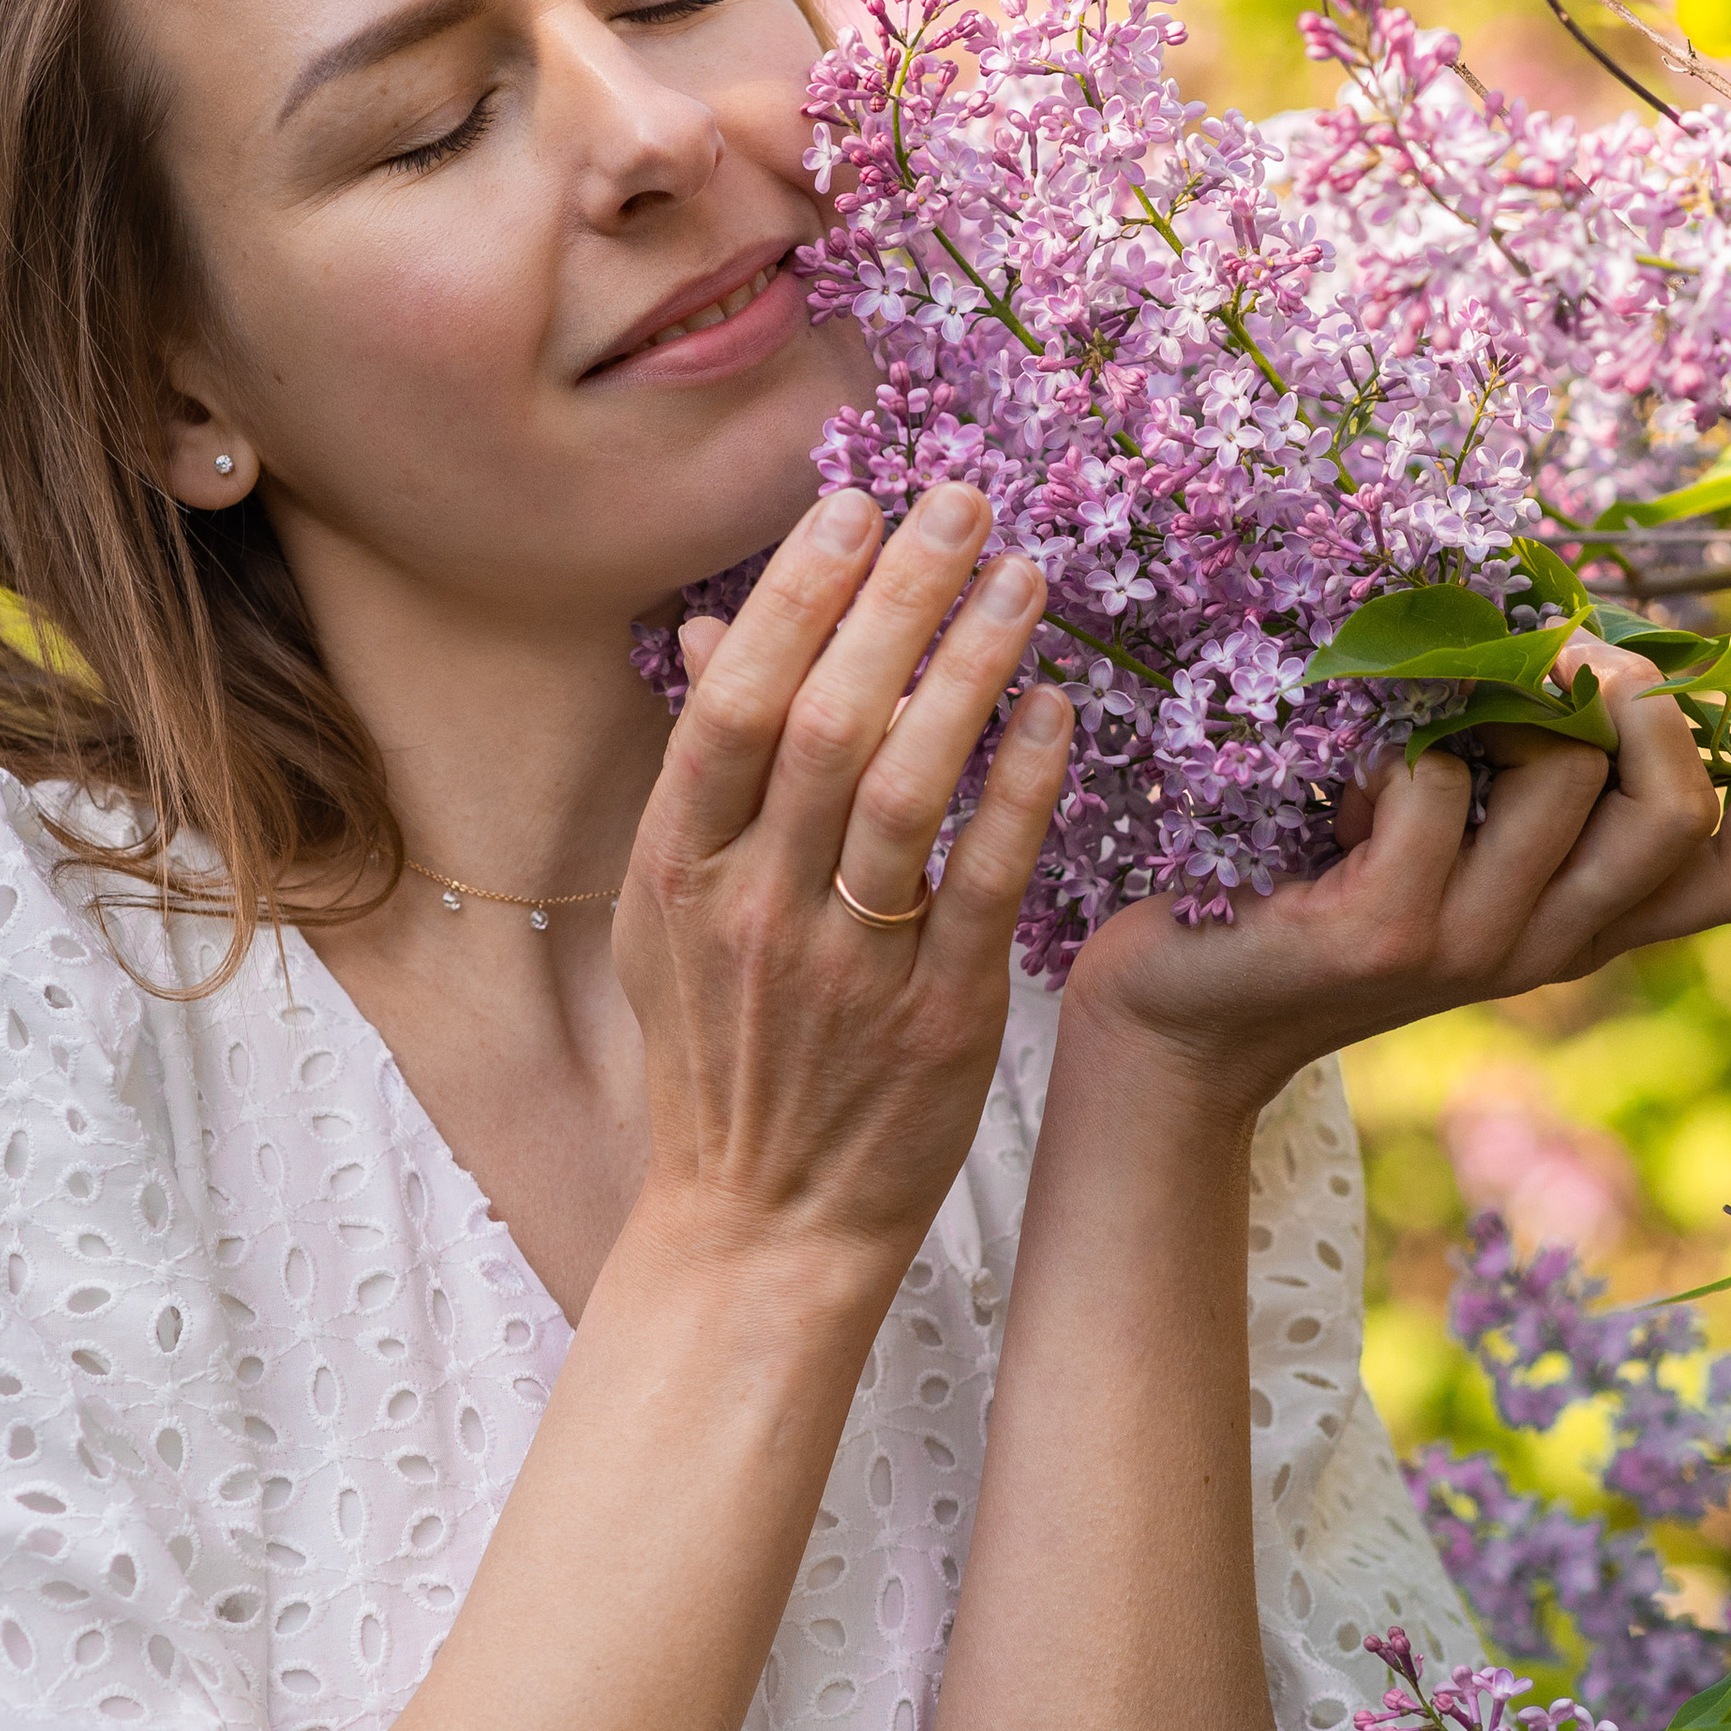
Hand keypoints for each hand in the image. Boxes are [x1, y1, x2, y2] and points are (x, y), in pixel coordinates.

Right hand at [615, 483, 1076, 1275]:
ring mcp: (847, 966)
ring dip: (971, 668)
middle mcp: (753, 908)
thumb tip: (711, 633)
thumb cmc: (723, 1055)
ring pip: (912, 788)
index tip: (856, 506)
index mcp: (676, 873)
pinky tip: (1058, 709)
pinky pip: (988, 878)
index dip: (794, 596)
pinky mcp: (939, 1017)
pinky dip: (1025, 786)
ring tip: (1024, 578)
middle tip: (963, 504)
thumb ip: (700, 778)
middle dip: (899, 598)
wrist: (762, 1226)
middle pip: (828, 721)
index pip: (733, 704)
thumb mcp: (672, 917)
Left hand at [1059, 639, 1730, 1116]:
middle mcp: (1545, 947)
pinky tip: (1331, 796)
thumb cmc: (1302, 887)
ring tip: (1411, 735)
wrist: (1177, 1010)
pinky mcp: (1385, 933)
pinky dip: (1386, 751)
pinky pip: (1433, 782)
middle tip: (1563, 654)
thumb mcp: (1440, 831)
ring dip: (1494, 709)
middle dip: (1639, 701)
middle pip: (1679, 813)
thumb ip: (1527, 767)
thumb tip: (1591, 644)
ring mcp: (1471, 948)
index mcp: (1580, 921)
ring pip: (1567, 777)